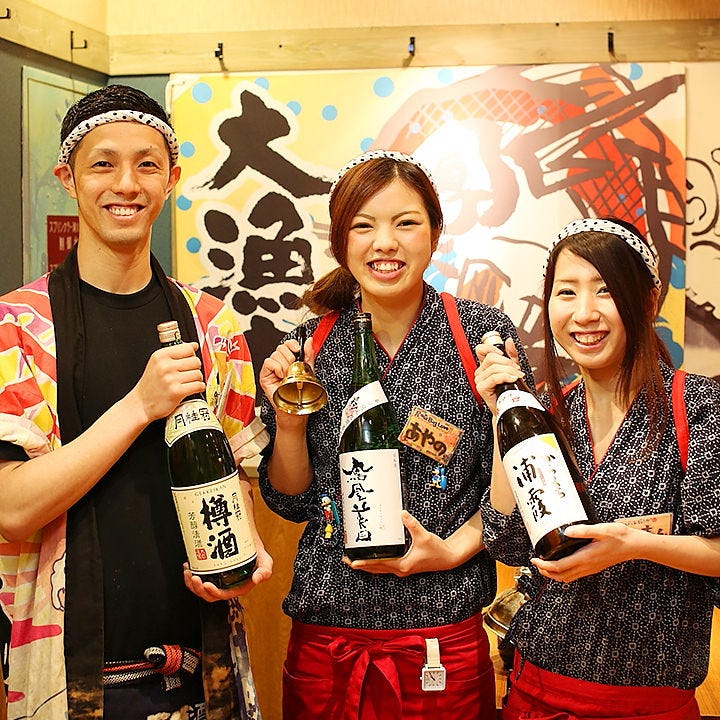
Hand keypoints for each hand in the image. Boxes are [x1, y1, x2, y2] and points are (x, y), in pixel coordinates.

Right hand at [134, 342, 204, 421]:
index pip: (188, 348)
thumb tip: (194, 345)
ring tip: (189, 382)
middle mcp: (165, 366)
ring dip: (197, 379)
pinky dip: (199, 387)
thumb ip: (174, 353)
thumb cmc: (150, 385)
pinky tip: (192, 388)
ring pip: (198, 374)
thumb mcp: (156, 363)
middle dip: (195, 368)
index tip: (189, 359)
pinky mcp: (177, 392)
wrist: (141, 404)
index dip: (192, 355)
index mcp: (160, 356)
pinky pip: (199, 385)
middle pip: (196, 361)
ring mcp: (171, 379)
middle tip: (189, 373)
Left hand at [183, 543, 272, 601]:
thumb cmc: (257, 553)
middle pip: (209, 595)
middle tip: (194, 577)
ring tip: (188, 572)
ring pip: (201, 589)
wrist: (248, 539)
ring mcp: (217, 580)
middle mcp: (227, 586)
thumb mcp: (266, 561)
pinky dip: (191, 575)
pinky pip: (199, 579)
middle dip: (198, 589)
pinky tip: (189, 567)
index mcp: (239, 588)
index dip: (213, 593)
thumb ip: (265, 571)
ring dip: (191, 584)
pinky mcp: (211, 573)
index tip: (206, 584)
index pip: (224, 595)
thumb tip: (257, 579)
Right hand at [259, 334, 315, 412]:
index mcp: (289, 359)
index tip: (297, 350)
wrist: (295, 405)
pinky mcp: (264, 375)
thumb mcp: (308, 370)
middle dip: (290, 358)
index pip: (287, 344)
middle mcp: (279, 362)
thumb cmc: (301, 391)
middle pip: (281, 347)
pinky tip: (280, 376)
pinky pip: (269, 362)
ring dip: (284, 366)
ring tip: (287, 376)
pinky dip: (276, 368)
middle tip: (293, 369)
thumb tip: (309, 341)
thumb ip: (308, 354)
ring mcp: (271, 369)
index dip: (292, 344)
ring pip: (275, 355)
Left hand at [343, 511, 462, 576]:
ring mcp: (402, 569)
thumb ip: (412, 524)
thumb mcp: (424, 535)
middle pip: (375, 569)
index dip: (365, 562)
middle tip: (346, 560)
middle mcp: (400, 569)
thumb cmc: (437, 549)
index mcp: (403, 564)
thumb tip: (401, 513)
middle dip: (360, 565)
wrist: (448, 558)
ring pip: (380, 569)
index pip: (379, 563)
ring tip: (353, 561)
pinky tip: (371, 559)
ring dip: (367, 566)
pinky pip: (386, 567)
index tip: (353, 562)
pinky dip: (376, 564)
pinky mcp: (405, 567)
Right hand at [473, 337, 523, 414]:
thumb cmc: (510, 389)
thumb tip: (509, 341)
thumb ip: (511, 354)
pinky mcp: (482, 388)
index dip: (491, 348)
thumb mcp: (512, 368)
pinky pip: (494, 378)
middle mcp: (480, 372)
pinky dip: (506, 377)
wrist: (509, 405)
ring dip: (510, 371)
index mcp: (485, 366)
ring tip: (518, 376)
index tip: (503, 354)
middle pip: (491, 358)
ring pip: (494, 368)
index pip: (481, 349)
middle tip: (517, 369)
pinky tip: (513, 379)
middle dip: (507, 362)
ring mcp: (479, 380)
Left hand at [531, 522, 635, 582]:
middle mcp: (587, 566)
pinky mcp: (594, 567)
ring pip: (567, 577)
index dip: (544, 566)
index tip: (534, 559)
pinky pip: (575, 574)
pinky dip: (563, 572)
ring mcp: (590, 569)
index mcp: (585, 558)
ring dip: (554, 574)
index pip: (559, 567)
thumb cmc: (619, 536)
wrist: (635, 546)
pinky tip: (561, 562)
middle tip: (535, 562)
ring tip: (544, 563)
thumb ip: (583, 530)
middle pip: (560, 576)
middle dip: (545, 572)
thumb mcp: (602, 529)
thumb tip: (566, 531)